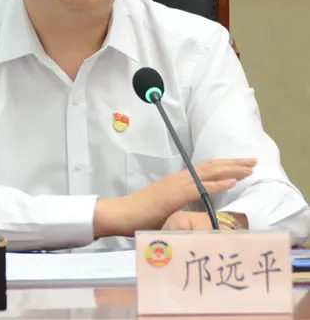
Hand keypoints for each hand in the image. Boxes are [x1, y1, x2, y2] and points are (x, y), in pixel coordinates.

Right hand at [93, 158, 255, 238]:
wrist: (123, 214)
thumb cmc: (142, 216)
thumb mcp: (168, 210)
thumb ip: (183, 208)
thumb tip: (198, 215)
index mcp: (179, 181)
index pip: (207, 169)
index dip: (226, 166)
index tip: (244, 166)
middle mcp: (180, 178)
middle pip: (212, 166)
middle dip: (234, 163)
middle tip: (253, 161)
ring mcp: (178, 184)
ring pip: (209, 172)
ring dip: (231, 169)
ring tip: (248, 168)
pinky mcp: (175, 194)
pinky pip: (200, 187)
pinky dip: (217, 183)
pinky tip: (231, 182)